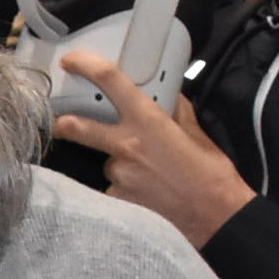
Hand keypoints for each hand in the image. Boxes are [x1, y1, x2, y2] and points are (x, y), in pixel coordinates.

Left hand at [47, 51, 255, 247]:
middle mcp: (126, 145)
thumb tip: (168, 96)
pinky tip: (147, 194)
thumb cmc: (212, 174)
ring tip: (148, 177)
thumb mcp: (196, 134)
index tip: (71, 61)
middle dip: (63, 124)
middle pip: (76, 127)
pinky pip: (112, 188)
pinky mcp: (116, 200)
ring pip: (105, 163)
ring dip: (118, 165)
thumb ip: (176, 111)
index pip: (110, 81)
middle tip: (62, 124)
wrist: (216, 217)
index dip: (86, 65)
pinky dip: (125, 188)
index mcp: (148, 120)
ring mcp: (118, 174)